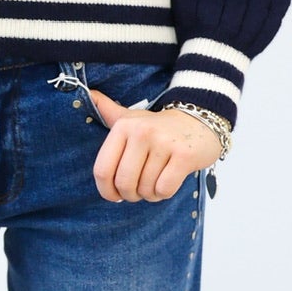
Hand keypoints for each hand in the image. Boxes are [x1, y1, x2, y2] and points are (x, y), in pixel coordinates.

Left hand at [87, 91, 223, 202]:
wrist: (200, 119)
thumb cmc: (159, 127)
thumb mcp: (132, 118)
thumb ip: (108, 111)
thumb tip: (91, 95)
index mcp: (123, 127)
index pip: (103, 170)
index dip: (106, 190)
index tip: (114, 195)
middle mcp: (142, 132)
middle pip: (124, 182)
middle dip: (130, 195)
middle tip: (138, 191)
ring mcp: (164, 143)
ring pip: (146, 189)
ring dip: (150, 194)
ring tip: (156, 182)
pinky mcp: (184, 156)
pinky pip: (165, 189)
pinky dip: (164, 193)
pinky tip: (168, 182)